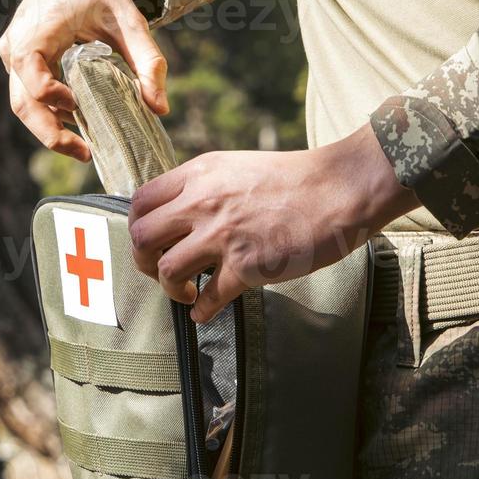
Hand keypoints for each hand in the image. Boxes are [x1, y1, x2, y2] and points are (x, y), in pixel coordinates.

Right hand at [0, 0, 166, 158]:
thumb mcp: (129, 19)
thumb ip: (148, 60)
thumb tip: (161, 109)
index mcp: (36, 28)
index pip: (31, 73)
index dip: (52, 96)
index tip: (80, 107)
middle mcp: (15, 44)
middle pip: (21, 102)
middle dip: (50, 134)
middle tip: (85, 154)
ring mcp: (12, 55)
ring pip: (22, 105)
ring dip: (51, 129)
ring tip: (86, 146)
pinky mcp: (18, 64)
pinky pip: (29, 96)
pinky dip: (51, 114)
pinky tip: (81, 123)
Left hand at [128, 123, 418, 321]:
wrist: (341, 188)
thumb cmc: (295, 179)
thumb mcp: (237, 167)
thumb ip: (204, 187)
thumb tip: (178, 215)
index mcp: (199, 174)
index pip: (140, 202)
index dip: (138, 228)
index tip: (151, 243)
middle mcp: (203, 202)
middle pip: (141, 237)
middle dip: (144, 261)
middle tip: (160, 271)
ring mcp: (224, 234)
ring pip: (167, 270)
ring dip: (171, 289)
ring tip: (187, 293)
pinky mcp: (248, 265)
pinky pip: (209, 298)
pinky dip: (202, 310)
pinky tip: (206, 311)